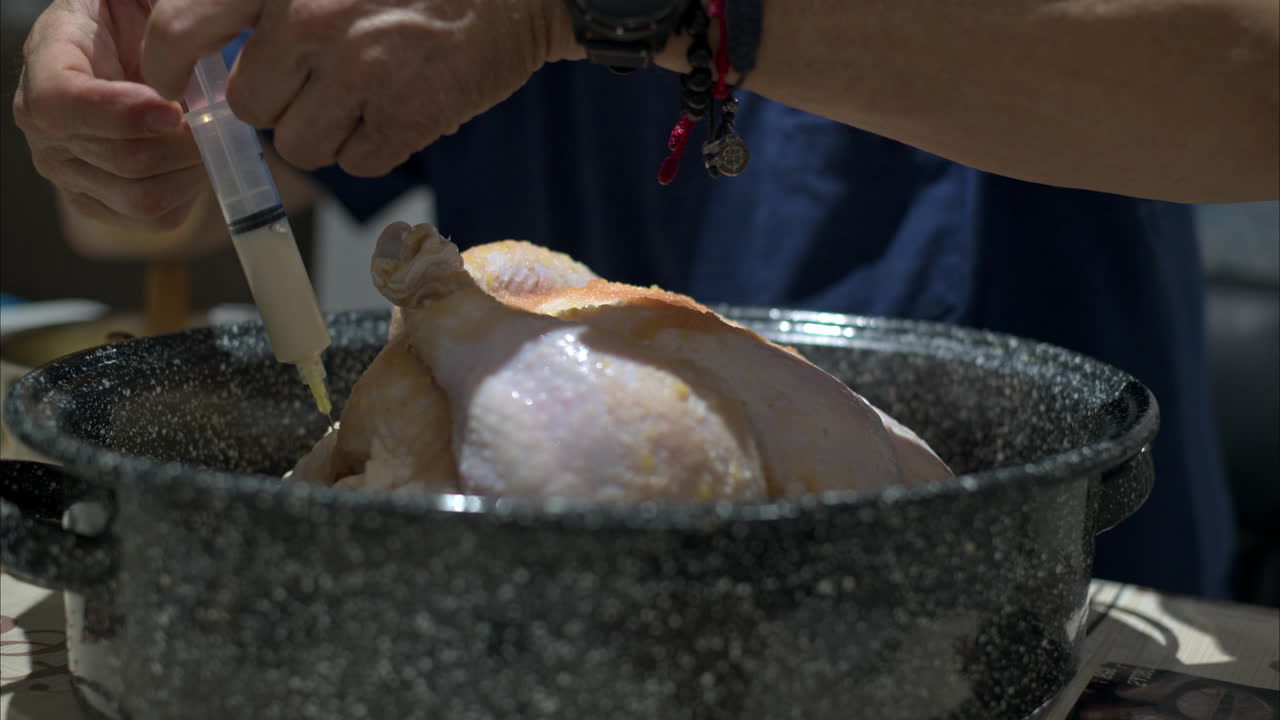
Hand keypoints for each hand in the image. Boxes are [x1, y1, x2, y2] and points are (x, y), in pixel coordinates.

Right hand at [13, 0, 209, 242]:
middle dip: (184, 144)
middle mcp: (46, 133)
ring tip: (209, 138)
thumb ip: (159, 21)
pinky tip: (194, 161)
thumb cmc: (135, 21)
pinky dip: (189, 193)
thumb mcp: (136, 0)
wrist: (130, 53)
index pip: (62, 105)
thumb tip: (181, 41)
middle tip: (216, 120)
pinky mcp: (103, 206)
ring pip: (142, 197)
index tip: (173, 108)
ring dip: (192, 170)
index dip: (122, 114)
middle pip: (122, 160)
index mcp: (45, 69)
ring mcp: (71, 175)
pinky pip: (155, 218)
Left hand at [142, 0, 580, 177]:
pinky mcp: (407, 115)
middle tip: (316, 82)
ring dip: (329, 131)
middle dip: (278, 104)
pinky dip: (378, 145)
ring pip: (301, 145)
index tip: (172, 85)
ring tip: (368, 92)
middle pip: (248, 105)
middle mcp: (310, 19)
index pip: (178, 29)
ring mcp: (361, 72)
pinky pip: (358, 163)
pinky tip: (402, 105)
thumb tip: (203, 45)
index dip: (166, 67)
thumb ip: (265, 0)